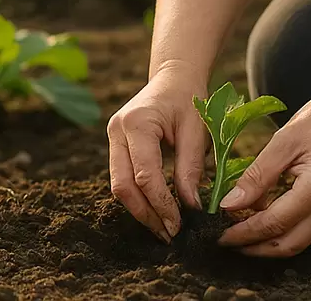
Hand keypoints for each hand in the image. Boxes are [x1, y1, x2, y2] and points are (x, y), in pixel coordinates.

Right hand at [107, 60, 209, 242]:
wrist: (176, 76)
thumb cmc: (190, 98)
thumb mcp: (197, 129)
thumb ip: (191, 166)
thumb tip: (190, 207)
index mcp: (136, 122)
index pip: (145, 174)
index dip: (161, 203)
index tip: (179, 224)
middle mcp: (117, 131)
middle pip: (123, 186)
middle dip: (146, 214)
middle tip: (169, 235)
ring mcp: (113, 139)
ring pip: (119, 186)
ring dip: (141, 210)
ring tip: (165, 229)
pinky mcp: (116, 146)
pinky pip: (123, 178)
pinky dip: (139, 197)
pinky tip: (157, 210)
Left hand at [217, 86, 310, 256]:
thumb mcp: (286, 139)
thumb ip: (258, 174)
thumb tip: (230, 204)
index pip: (274, 223)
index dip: (243, 233)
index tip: (219, 234)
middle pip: (286, 245)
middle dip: (253, 248)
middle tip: (225, 240)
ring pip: (297, 241)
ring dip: (266, 241)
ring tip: (239, 229)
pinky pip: (305, 228)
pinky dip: (281, 229)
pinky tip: (262, 214)